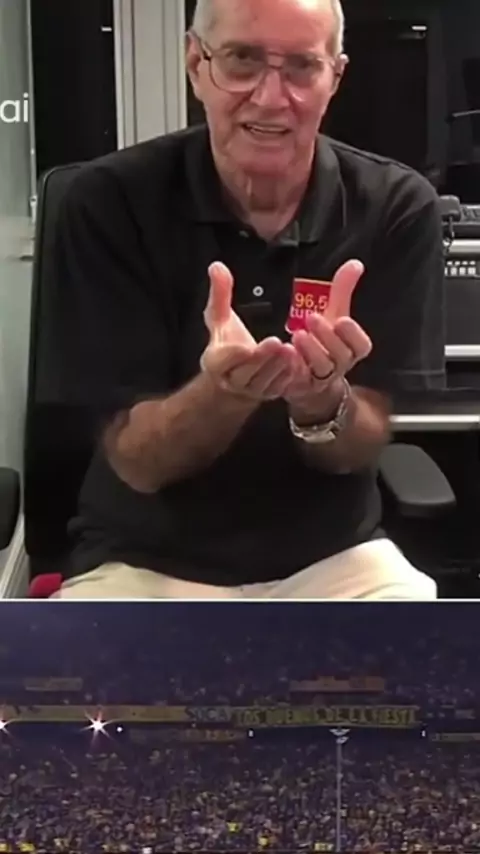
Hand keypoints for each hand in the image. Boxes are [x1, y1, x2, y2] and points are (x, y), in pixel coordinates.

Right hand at [201, 262, 298, 400]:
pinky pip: (279, 387)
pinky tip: (299, 363)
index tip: (247, 346)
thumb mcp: (219, 318)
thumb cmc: (226, 342)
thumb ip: (219, 294)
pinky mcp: (268, 394)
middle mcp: (232, 379)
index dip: (236, 355)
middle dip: (263, 358)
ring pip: (266, 381)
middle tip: (279, 343)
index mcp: (216, 361)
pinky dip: (289, 376)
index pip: (225, 359)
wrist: (233, 375)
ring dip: (279, 367)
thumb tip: (217, 266)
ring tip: (292, 350)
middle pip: (248, 371)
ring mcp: (251, 390)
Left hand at [285, 260, 372, 404]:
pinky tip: (285, 353)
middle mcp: (339, 366)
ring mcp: (320, 380)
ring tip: (296, 335)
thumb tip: (355, 263)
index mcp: (351, 349)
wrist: (307, 379)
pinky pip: (298, 380)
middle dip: (328, 337)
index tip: (342, 318)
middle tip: (311, 318)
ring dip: (310, 351)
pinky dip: (293, 367)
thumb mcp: (333, 314)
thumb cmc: (323, 342)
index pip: (361, 346)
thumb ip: (342, 290)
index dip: (353, 334)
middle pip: (341, 356)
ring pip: (321, 369)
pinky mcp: (300, 387)